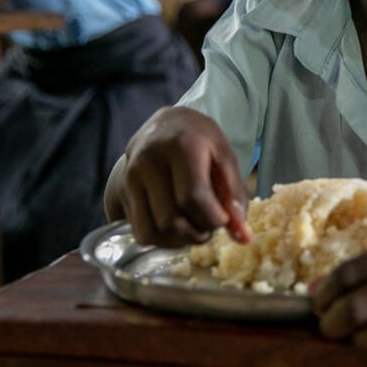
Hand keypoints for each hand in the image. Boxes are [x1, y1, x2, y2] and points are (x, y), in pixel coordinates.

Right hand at [116, 107, 251, 246]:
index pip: (192, 197)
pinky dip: (162, 240)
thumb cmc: (201, 141)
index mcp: (181, 146)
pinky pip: (140, 233)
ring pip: (151, 232)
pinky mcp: (122, 192)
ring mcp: (130, 177)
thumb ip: (235, 196)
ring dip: (178, 241)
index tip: (222, 219)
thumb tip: (244, 238)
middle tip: (209, 225)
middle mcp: (149, 161)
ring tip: (194, 227)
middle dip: (197, 233)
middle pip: (170, 220)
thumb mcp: (225, 158)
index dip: (212, 219)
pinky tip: (176, 227)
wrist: (165, 124)